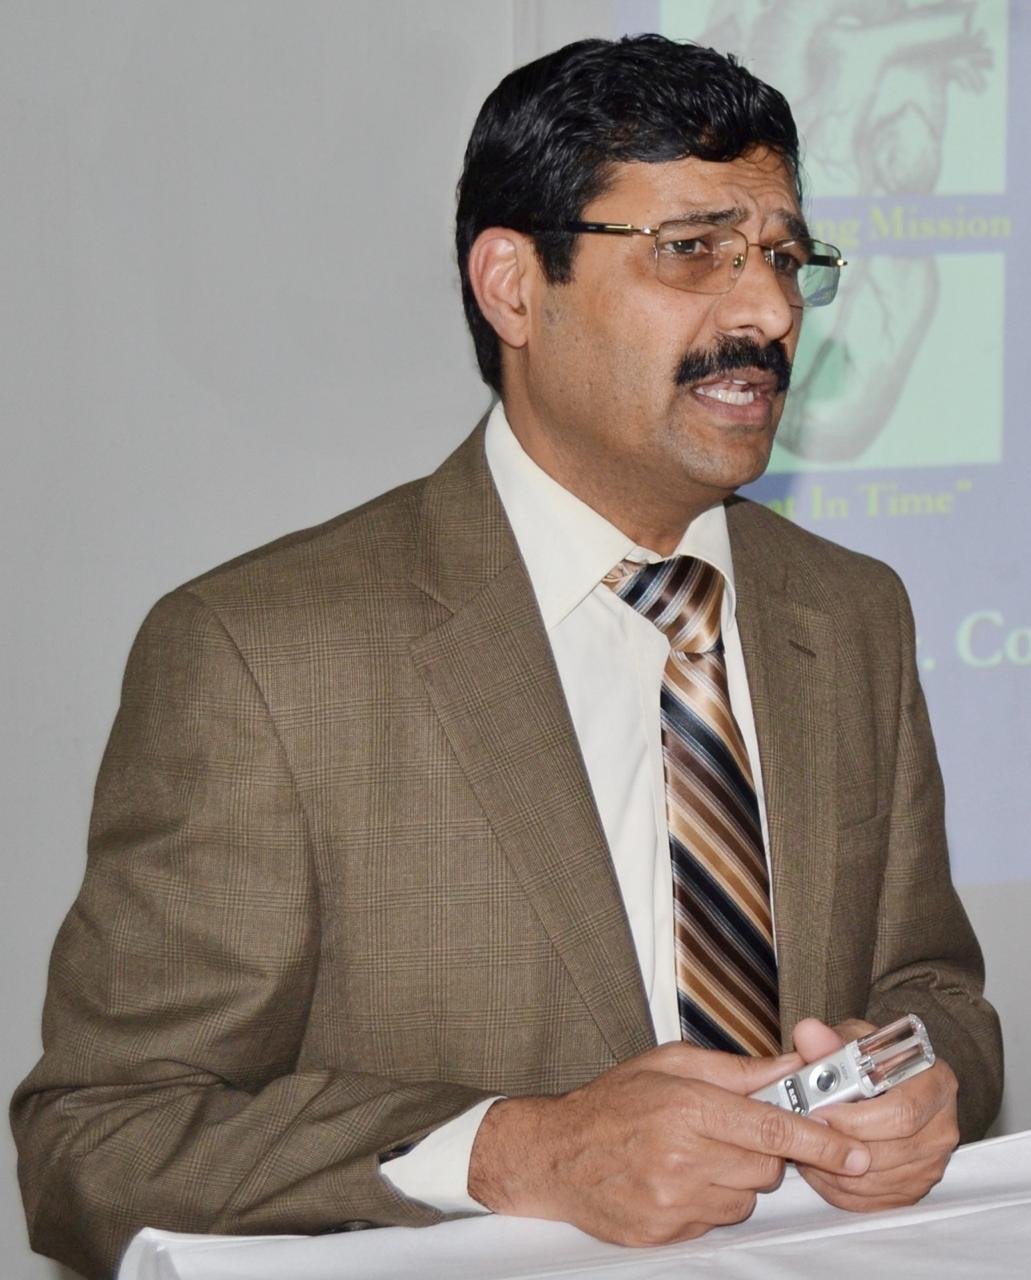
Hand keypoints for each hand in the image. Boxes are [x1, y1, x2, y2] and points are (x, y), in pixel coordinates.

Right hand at [467, 1042, 870, 1245]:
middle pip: (767, 1165)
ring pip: (746, 1196)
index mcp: (687, 1107)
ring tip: (695, 1153)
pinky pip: (717, 1219)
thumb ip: (735, 1069)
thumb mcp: (670, 1064)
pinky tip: (679, 1177)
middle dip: (764, 1149)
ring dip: (736, 1176)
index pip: (773, 1128)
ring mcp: (674, 1200)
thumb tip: (789, 1067)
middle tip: (729, 1130)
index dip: (822, 1140)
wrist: (556, 1154)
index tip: (857, 1151)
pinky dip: (711, 1200)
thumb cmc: (613, 1101)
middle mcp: (684, 1157)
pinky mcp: (667, 1231)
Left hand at [792, 1018, 958, 1211]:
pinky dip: (839, 1190)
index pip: (902, 1112)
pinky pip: (874, 1201)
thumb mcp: (852, 1040)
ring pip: (878, 1181)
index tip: (819, 1112)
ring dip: (834, 1170)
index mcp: (936, 1083)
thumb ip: (829, 1041)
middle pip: (891, 1151)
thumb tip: (808, 1034)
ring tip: (805, 1147)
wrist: (885, 1083)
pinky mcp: (915, 1189)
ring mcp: (932, 1163)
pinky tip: (818, 1168)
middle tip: (806, 1133)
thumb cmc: (870, 1060)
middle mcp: (943, 1126)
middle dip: (840, 1145)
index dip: (856, 1118)